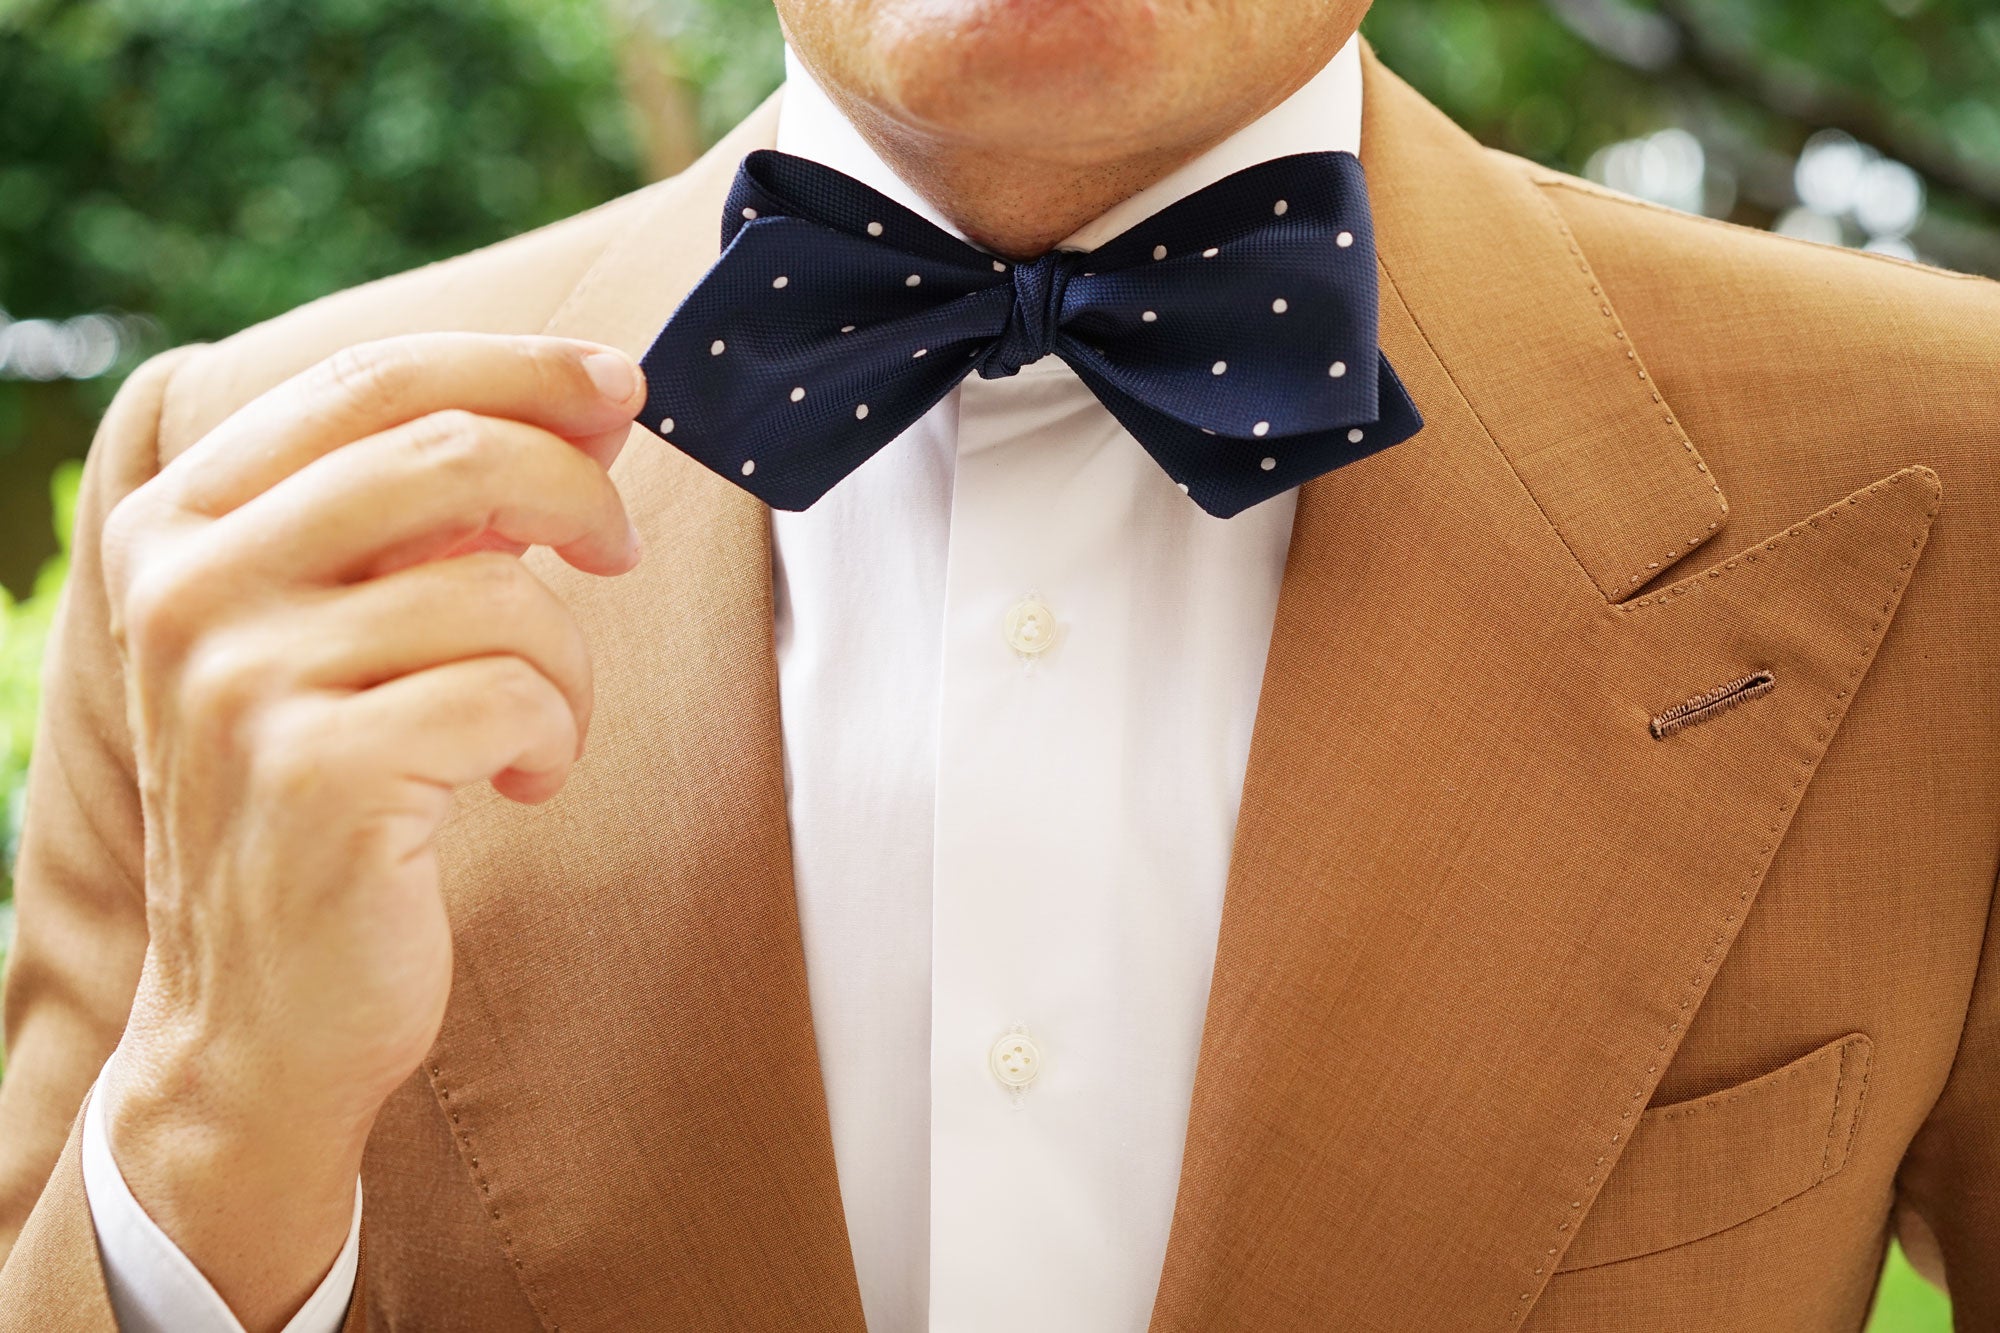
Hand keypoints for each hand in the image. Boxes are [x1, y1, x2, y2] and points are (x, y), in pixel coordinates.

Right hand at [93, 333, 644, 1329]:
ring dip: (567, 660)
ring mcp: (239, 681)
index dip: (519, 367)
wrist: (259, 1015)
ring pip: (501, 591)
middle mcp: (189, 585)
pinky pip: (513, 697)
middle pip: (449, 452)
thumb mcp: (342, 628)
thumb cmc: (327, 797)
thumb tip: (593, 403)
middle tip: (618, 549)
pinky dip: (555, 737)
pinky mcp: (315, 777)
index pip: (371, 379)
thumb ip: (425, 514)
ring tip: (541, 722)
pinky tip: (518, 782)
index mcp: (181, 521)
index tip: (621, 389)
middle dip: (576, 490)